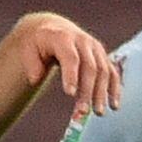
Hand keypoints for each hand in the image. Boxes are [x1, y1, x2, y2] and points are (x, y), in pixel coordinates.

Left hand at [3, 11, 122, 116]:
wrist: (53, 29)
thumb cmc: (38, 43)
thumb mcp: (27, 48)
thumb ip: (31, 63)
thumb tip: (35, 79)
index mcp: (63, 37)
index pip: (71, 57)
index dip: (71, 75)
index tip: (69, 94)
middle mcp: (83, 41)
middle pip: (90, 67)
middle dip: (88, 91)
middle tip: (83, 111)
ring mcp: (95, 48)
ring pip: (104, 72)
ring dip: (102, 94)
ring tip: (98, 113)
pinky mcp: (103, 57)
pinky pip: (112, 73)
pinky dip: (114, 90)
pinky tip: (114, 106)